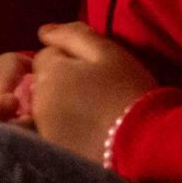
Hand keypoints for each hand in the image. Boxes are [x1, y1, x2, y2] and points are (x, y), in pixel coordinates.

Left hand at [29, 23, 159, 162]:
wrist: (143, 145)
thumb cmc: (128, 91)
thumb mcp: (107, 52)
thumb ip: (73, 35)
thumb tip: (44, 31)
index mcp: (49, 72)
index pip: (47, 56)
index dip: (70, 59)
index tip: (95, 71)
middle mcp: (37, 101)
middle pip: (44, 83)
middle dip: (63, 82)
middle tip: (98, 92)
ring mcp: (43, 129)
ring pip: (48, 108)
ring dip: (64, 106)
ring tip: (97, 115)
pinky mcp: (54, 151)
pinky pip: (54, 132)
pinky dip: (68, 130)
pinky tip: (91, 134)